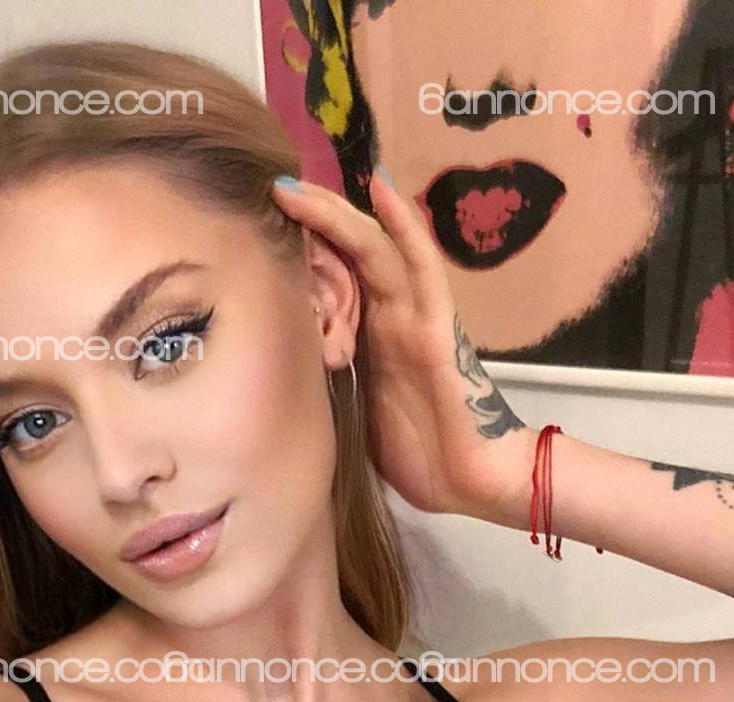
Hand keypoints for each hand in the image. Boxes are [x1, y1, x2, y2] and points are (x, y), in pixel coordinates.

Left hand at [270, 167, 534, 519]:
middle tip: (272, 190)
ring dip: (337, 216)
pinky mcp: (436, 328)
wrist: (471, 481)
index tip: (261, 227)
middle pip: (348, 254)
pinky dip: (402, 226)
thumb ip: (329, 388)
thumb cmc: (421, 458)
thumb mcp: (353, 417)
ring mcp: (414, 318)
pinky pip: (419, 267)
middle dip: (311, 220)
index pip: (332, 279)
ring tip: (299, 188)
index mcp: (369, 340)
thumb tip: (283, 382)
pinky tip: (380, 189)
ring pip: (373, 251)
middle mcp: (390, 319)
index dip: (301, 250)